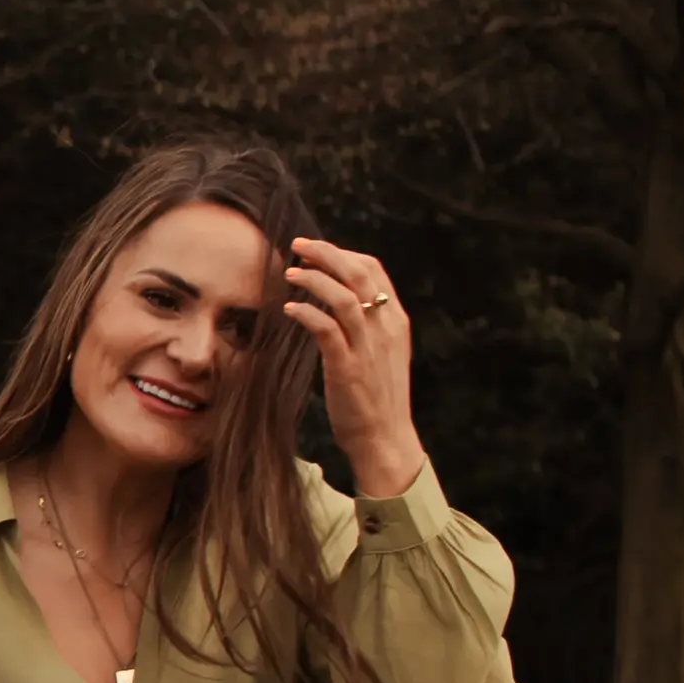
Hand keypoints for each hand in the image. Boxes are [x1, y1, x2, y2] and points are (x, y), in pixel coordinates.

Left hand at [279, 237, 424, 498]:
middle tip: (297, 245)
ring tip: (288, 273)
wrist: (385, 437)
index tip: (315, 250)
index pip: (374, 270)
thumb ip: (366, 325)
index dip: (343, 253)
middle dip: (327, 253)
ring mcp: (369, 347)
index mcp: (395, 320)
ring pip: (346, 297)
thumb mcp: (379, 353)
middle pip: (360, 274)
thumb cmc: (375, 396)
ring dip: (314, 279)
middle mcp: (386, 328)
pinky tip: (289, 309)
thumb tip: (339, 301)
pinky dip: (307, 313)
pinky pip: (328, 329)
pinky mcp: (349, 367)